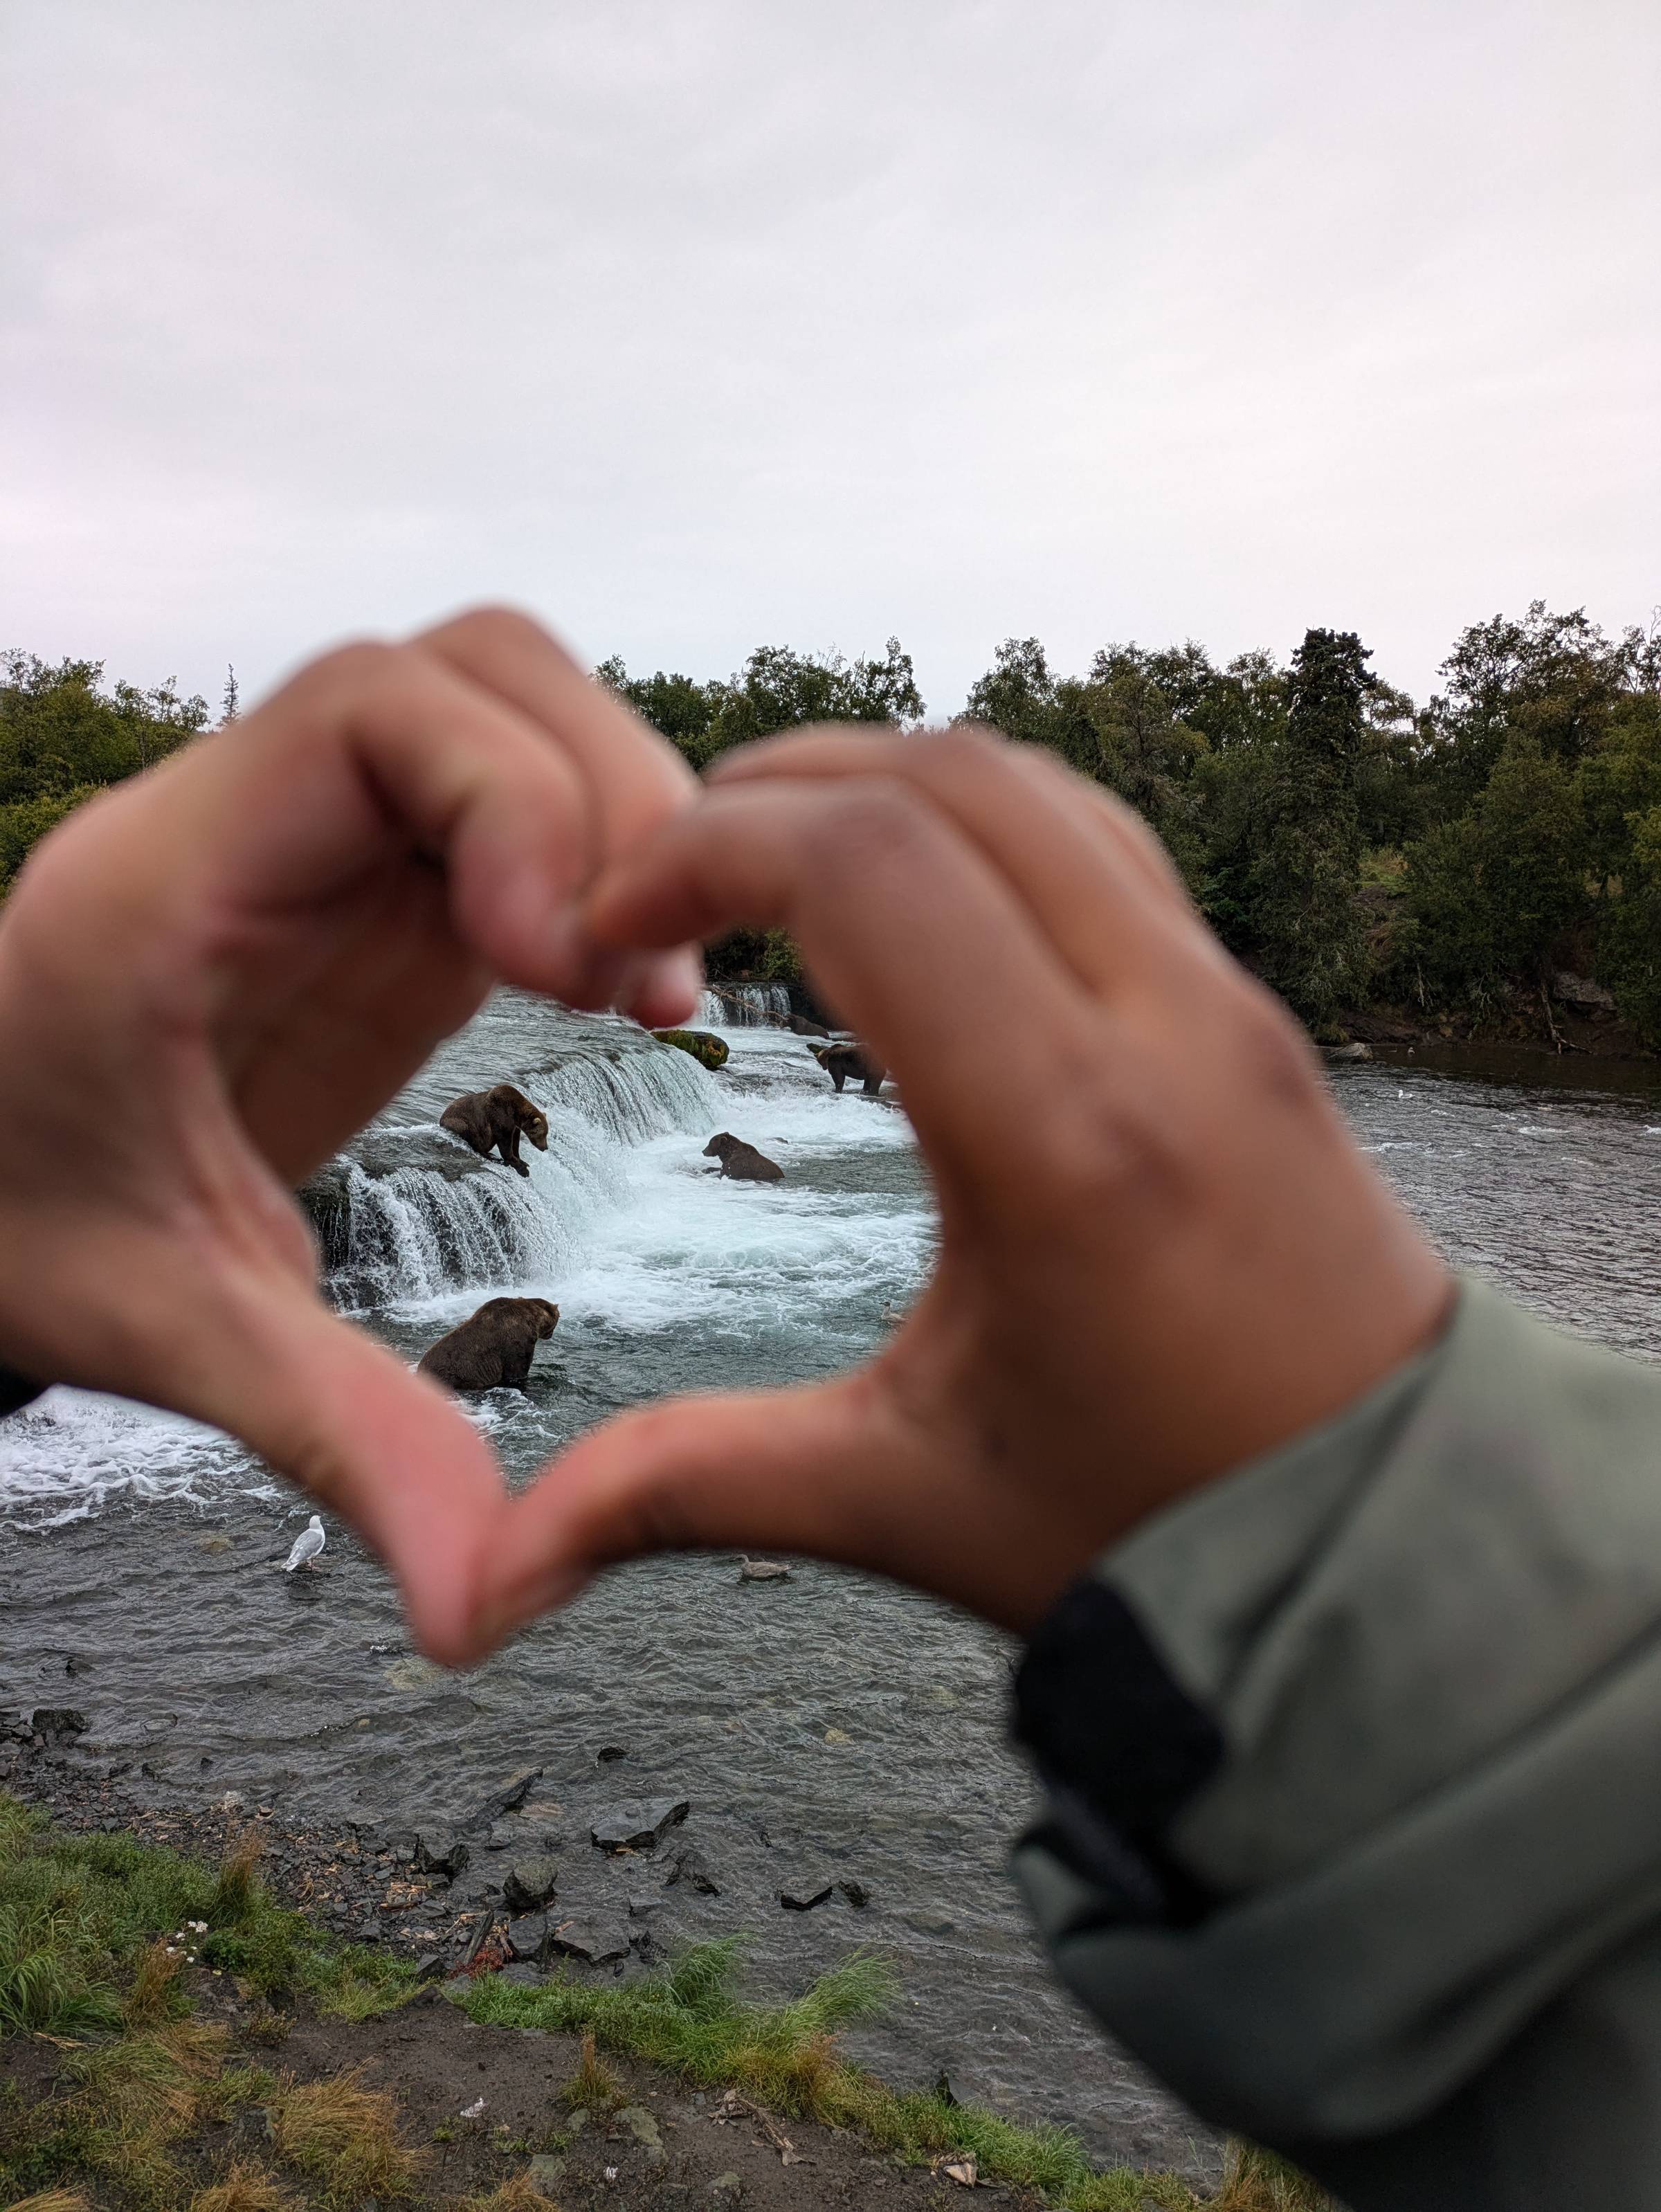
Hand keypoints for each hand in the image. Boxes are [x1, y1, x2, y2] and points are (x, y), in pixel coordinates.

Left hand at [0, 608, 697, 1660]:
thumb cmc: (11, 1224)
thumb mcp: (165, 1328)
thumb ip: (332, 1435)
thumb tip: (479, 1608)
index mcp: (170, 881)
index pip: (370, 708)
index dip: (512, 797)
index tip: (568, 968)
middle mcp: (252, 823)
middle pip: (473, 670)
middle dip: (601, 796)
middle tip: (647, 986)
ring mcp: (323, 845)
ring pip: (509, 714)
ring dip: (614, 821)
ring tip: (648, 994)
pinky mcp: (376, 891)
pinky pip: (514, 806)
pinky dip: (596, 869)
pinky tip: (620, 997)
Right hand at [486, 726, 1451, 1638]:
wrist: (1391, 1545)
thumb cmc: (1162, 1533)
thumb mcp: (905, 1499)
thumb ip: (685, 1490)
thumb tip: (486, 1581)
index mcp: (1062, 1137)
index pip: (866, 866)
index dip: (703, 848)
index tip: (614, 921)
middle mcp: (1163, 1030)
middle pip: (942, 780)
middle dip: (772, 789)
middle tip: (665, 873)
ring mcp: (1227, 1005)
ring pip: (1037, 785)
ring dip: (882, 783)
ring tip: (767, 859)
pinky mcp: (1253, 1014)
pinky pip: (1106, 841)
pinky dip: (982, 817)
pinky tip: (912, 892)